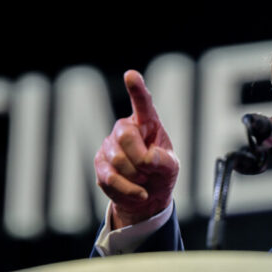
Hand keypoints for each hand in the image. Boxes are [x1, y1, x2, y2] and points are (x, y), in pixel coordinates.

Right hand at [95, 70, 178, 228]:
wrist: (146, 197)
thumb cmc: (160, 174)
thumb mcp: (172, 167)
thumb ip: (165, 162)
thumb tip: (148, 159)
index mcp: (147, 123)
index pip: (143, 104)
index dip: (137, 89)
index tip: (131, 75)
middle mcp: (125, 129)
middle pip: (126, 136)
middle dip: (141, 159)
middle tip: (150, 171)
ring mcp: (109, 145)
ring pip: (118, 160)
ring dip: (137, 177)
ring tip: (143, 179)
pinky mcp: (99, 164)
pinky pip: (111, 178)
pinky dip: (129, 190)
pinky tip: (138, 192)